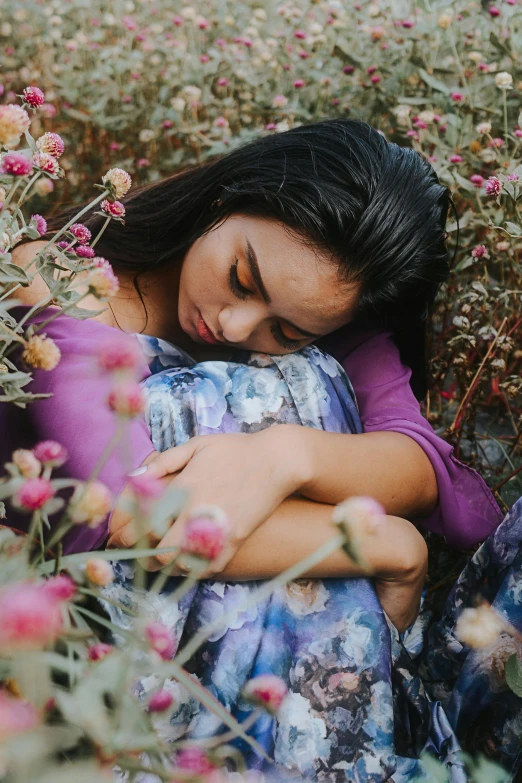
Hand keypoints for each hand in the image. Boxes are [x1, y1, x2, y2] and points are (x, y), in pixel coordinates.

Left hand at [106, 426, 307, 576]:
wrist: (278, 461)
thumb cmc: (235, 450)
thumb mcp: (197, 446)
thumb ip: (163, 462)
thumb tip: (132, 477)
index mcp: (182, 488)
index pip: (142, 523)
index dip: (124, 535)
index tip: (116, 537)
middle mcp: (197, 513)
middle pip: (158, 552)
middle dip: (142, 556)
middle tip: (135, 552)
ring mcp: (217, 531)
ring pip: (181, 566)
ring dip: (165, 565)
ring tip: (157, 558)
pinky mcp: (235, 541)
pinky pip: (207, 568)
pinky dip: (192, 569)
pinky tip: (185, 560)